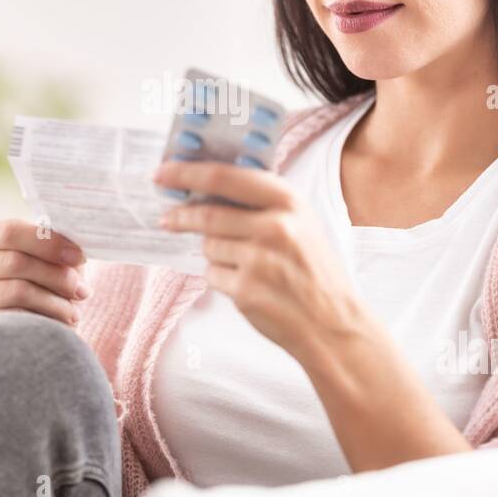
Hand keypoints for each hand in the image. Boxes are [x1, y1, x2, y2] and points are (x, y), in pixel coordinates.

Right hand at [0, 218, 90, 325]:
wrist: (29, 332)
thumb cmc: (44, 286)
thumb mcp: (52, 262)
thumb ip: (59, 246)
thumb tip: (76, 241)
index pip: (10, 232)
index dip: (48, 243)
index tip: (79, 257)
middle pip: (15, 262)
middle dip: (56, 276)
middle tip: (83, 290)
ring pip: (16, 291)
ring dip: (54, 302)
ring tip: (74, 312)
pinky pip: (11, 320)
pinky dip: (41, 321)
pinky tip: (58, 327)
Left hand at [152, 160, 363, 359]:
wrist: (334, 324)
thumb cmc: (315, 271)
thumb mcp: (301, 223)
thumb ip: (261, 203)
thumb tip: (205, 188)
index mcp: (289, 201)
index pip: (225, 177)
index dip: (187, 173)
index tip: (163, 173)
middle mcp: (275, 226)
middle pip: (207, 213)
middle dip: (180, 216)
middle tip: (167, 218)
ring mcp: (258, 259)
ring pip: (208, 246)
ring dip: (214, 253)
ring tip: (243, 264)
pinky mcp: (245, 289)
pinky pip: (212, 274)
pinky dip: (220, 278)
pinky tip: (246, 284)